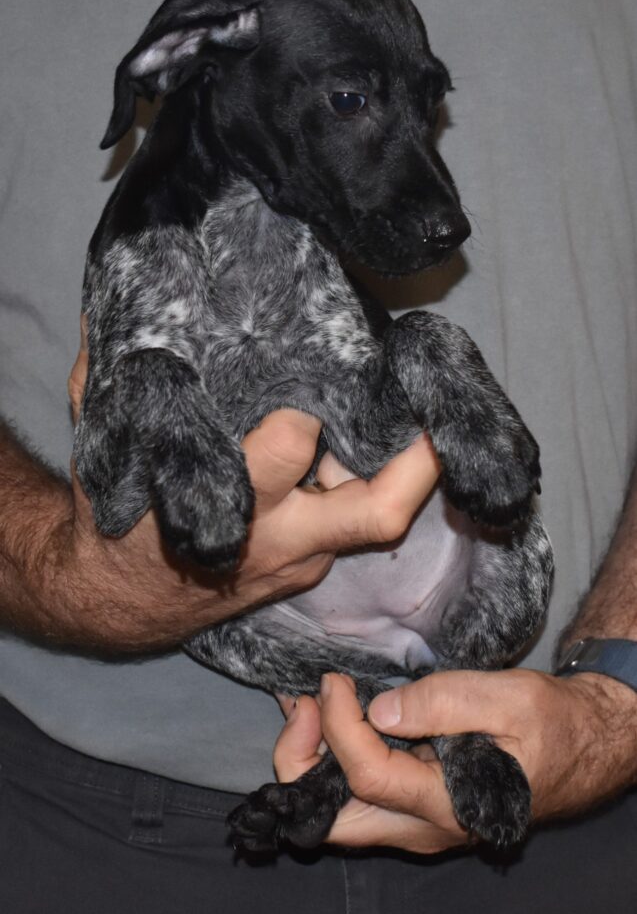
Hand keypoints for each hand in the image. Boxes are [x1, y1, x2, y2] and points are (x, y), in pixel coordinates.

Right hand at [57, 317, 439, 649]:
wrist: (123, 604)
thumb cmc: (118, 518)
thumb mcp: (102, 451)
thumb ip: (106, 381)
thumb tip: (107, 310)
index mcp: (229, 504)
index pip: (287, 449)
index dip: (308, 409)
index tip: (320, 359)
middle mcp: (281, 536)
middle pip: (373, 510)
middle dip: (415, 459)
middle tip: (435, 401)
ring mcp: (305, 557)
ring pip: (379, 517)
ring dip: (407, 463)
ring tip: (423, 404)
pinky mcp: (313, 562)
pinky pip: (356, 516)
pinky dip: (370, 474)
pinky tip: (376, 431)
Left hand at [275, 668, 636, 853]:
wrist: (578, 746)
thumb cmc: (549, 722)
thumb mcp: (508, 698)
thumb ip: (446, 703)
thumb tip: (380, 709)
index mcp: (449, 804)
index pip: (368, 775)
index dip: (339, 725)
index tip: (335, 679)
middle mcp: (422, 827)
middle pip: (331, 820)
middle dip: (299, 763)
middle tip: (303, 705)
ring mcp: (414, 823)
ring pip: (336, 814)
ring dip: (309, 761)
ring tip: (308, 705)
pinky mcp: (411, 807)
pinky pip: (354, 796)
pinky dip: (329, 759)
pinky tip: (327, 717)